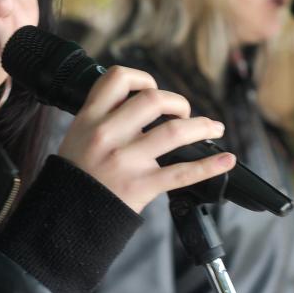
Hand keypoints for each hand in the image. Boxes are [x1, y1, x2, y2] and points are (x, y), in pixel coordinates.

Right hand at [57, 66, 235, 212]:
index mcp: (90, 118)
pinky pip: (182, 173)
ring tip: (214, 128)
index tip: (152, 88)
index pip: (117, 79)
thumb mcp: (77, 134)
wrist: (67, 214)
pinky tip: (226, 160)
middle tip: (183, 112)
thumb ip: (102, 114)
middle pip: (153, 100)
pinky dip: (210, 166)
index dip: (141, 78)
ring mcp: (126, 161)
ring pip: (174, 132)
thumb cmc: (76, 173)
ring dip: (202, 127)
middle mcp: (108, 135)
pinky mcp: (141, 186)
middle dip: (177, 102)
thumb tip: (139, 98)